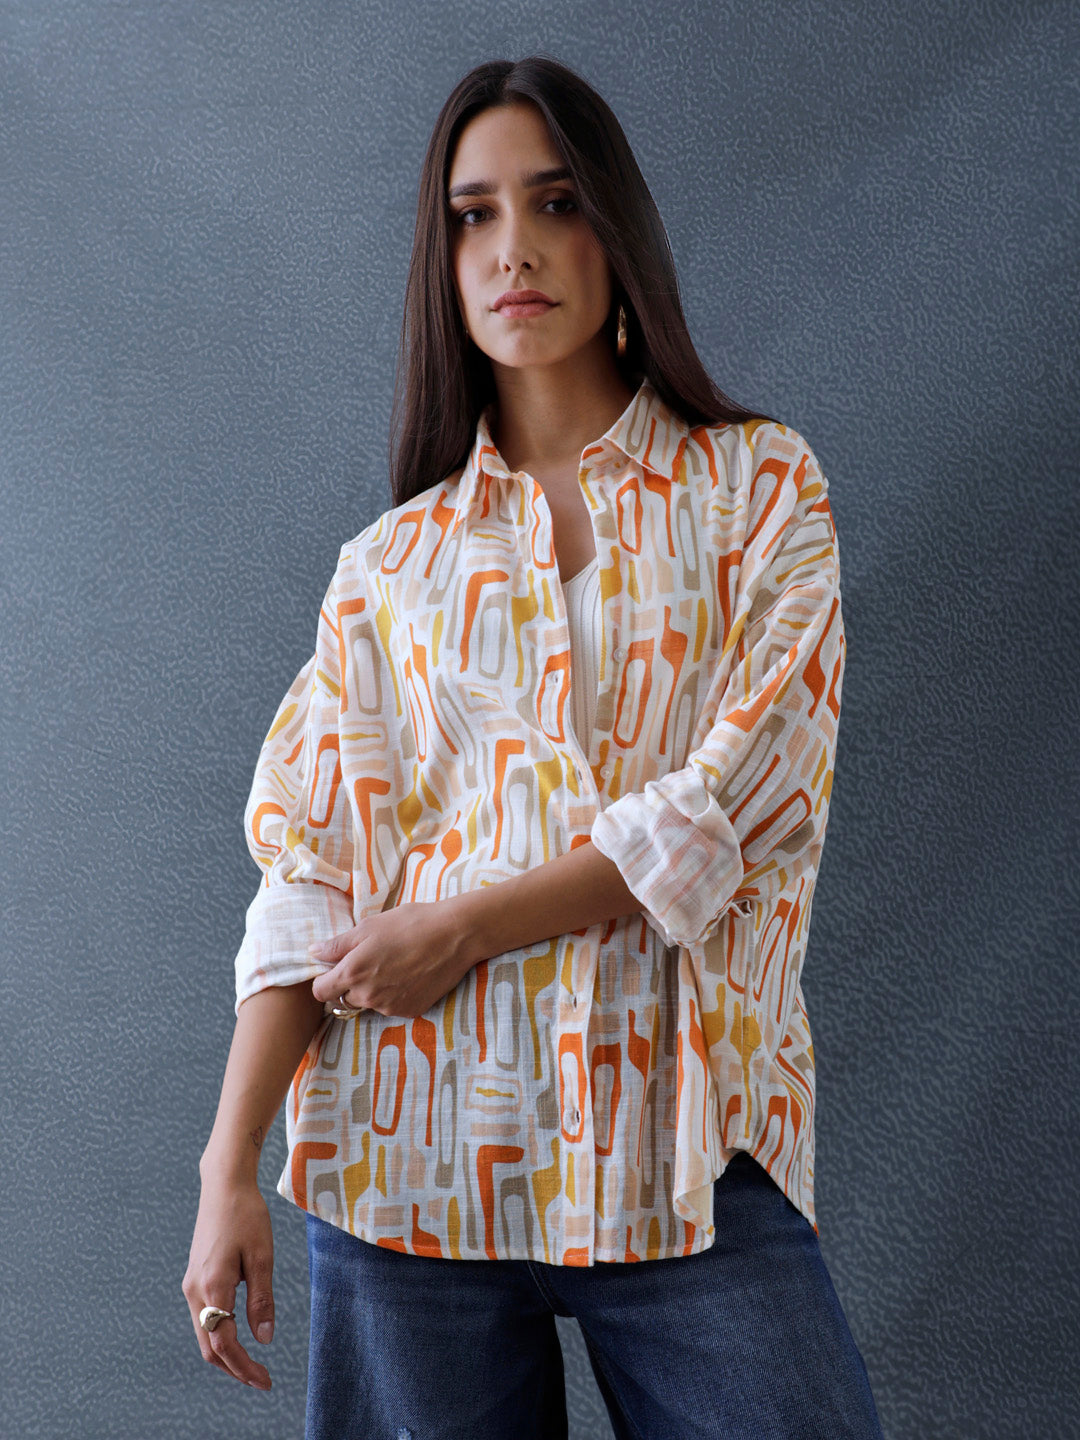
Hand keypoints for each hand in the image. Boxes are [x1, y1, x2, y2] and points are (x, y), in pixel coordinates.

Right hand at [182, 1179, 274, 1389]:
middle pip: (209, 1347)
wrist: (223, 1186)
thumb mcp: (262, 1256)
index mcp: (212, 1286)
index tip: (266, 1381)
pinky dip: (219, 1334)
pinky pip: (203, 1317)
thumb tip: (264, 1339)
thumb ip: (262, 1299)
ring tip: (252, 1364)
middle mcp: (195, 1290)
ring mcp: (191, 1284)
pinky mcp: (194, 1277)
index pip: (224, 1344)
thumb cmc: (247, 1215)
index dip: (244, 1367)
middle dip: (234, 1368)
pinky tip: (239, 1334)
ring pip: (203, 1333)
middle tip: (262, 1379)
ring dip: (225, 1354)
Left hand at [309, 898, 477, 1018]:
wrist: (455, 935)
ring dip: (372, 990)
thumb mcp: (369, 926)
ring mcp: (390, 1007)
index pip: (320, 992)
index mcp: (353, 973)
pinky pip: (391, 1006)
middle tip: (369, 961)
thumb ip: (338, 944)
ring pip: (369, 1003)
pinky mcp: (410, 1011)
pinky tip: (409, 974)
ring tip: (393, 964)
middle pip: (343, 999)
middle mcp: (368, 996)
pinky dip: (394, 994)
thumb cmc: (410, 923)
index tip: (334, 968)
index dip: (324, 979)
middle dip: (349, 984)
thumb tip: (313, 953)